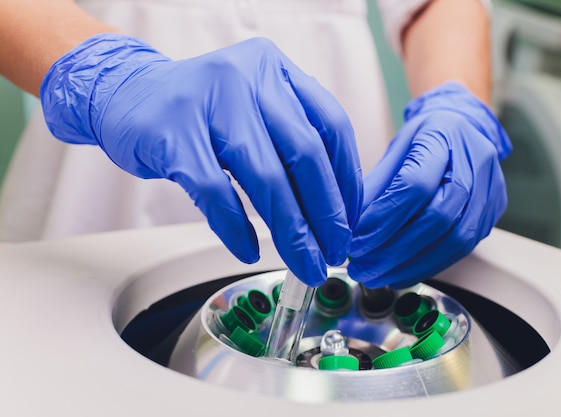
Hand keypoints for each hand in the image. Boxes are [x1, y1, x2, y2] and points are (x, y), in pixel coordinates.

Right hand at [41, 34, 361, 286]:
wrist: (126, 93)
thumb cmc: (200, 110)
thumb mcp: (253, 109)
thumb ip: (290, 142)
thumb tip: (331, 208)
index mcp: (276, 70)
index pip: (331, 127)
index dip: (347, 181)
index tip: (350, 222)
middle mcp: (248, 78)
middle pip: (305, 154)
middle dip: (326, 213)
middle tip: (335, 252)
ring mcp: (209, 103)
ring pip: (265, 177)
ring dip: (291, 230)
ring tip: (304, 262)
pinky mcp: (174, 134)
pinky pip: (215, 192)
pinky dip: (236, 228)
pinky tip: (248, 250)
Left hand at [347, 82, 511, 287]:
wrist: (464, 130)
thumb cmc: (424, 139)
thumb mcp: (393, 151)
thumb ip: (374, 187)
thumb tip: (348, 229)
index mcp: (444, 136)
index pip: (415, 185)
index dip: (383, 218)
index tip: (355, 241)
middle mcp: (475, 163)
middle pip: (438, 217)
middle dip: (393, 250)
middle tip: (361, 267)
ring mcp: (490, 191)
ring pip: (454, 240)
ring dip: (410, 265)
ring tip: (376, 276)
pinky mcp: (492, 216)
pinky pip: (462, 250)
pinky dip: (427, 266)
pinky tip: (399, 274)